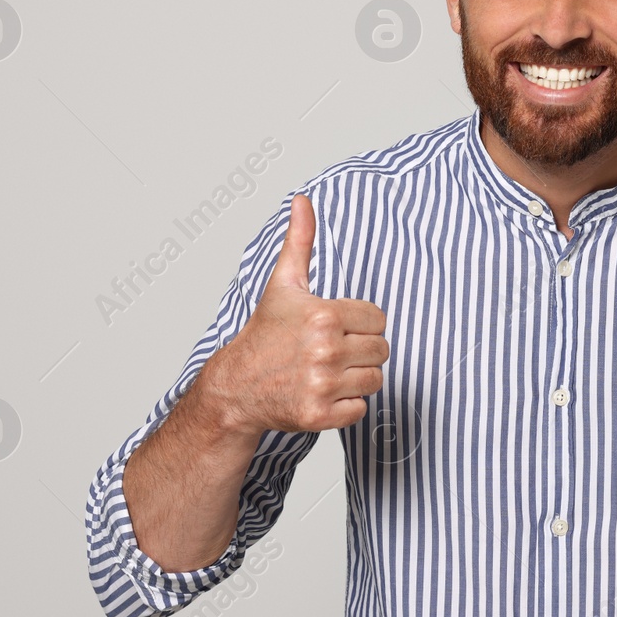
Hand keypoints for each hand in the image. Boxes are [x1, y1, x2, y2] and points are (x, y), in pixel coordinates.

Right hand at [201, 193, 388, 435]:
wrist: (236, 387)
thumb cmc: (265, 334)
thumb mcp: (283, 284)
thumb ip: (299, 242)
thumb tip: (303, 200)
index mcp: (324, 315)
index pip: (378, 319)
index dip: (359, 323)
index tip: (334, 328)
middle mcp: (325, 351)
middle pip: (381, 349)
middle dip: (360, 350)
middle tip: (330, 351)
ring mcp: (322, 385)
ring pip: (375, 379)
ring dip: (355, 378)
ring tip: (326, 371)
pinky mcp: (320, 416)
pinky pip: (361, 409)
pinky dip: (346, 405)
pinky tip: (322, 393)